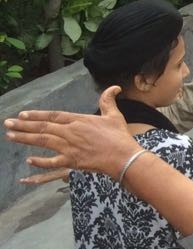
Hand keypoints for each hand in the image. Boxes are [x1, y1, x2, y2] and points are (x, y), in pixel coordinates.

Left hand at [6, 87, 140, 181]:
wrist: (123, 156)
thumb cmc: (120, 137)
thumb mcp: (114, 116)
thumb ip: (108, 101)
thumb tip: (114, 87)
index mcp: (79, 120)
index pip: (53, 115)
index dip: (37, 115)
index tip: (22, 114)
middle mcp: (70, 132)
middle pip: (43, 127)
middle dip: (23, 125)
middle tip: (7, 123)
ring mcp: (69, 147)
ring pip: (42, 141)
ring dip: (25, 138)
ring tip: (10, 136)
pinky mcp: (72, 161)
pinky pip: (52, 161)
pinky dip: (40, 161)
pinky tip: (29, 160)